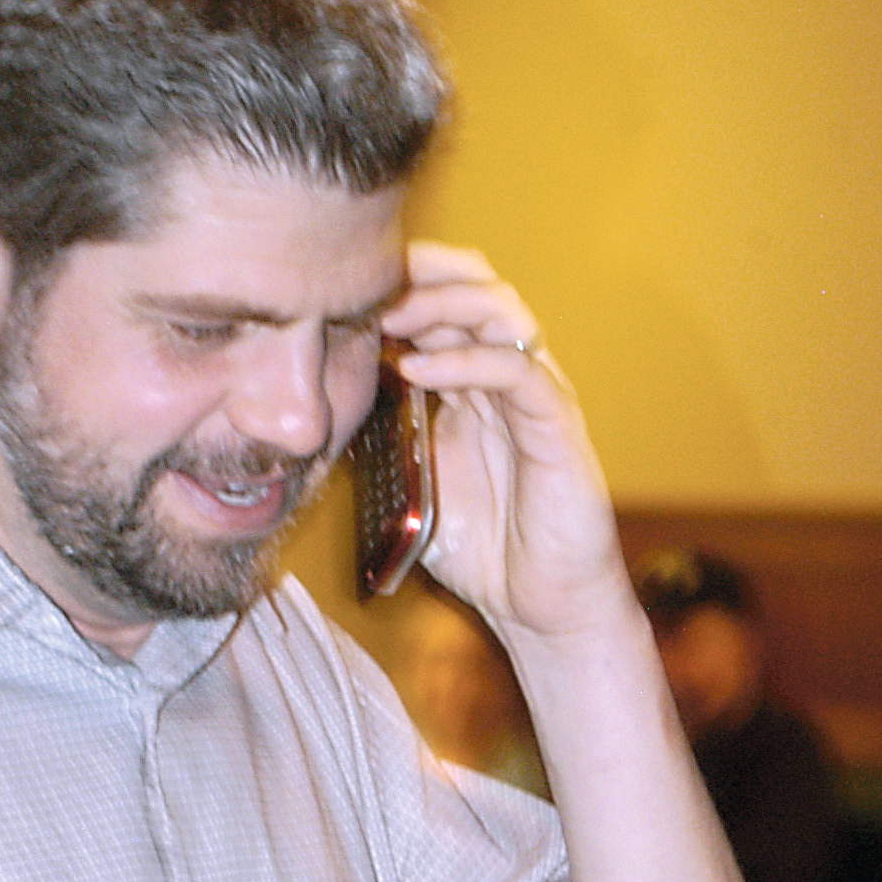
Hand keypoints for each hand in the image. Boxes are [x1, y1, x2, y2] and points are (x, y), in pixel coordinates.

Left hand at [385, 242, 625, 648]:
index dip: (406, 284)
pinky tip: (418, 369)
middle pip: (479, 288)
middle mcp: (510, 380)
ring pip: (503, 314)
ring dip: (443, 305)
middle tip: (366, 283)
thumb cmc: (484, 550)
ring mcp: (538, 397)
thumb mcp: (413, 484)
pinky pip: (518, 373)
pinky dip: (466, 362)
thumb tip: (324, 415)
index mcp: (476, 386)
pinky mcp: (557, 427)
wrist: (540, 607)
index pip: (448, 305)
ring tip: (391, 317)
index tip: (347, 283)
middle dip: (424, 273)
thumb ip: (386, 442)